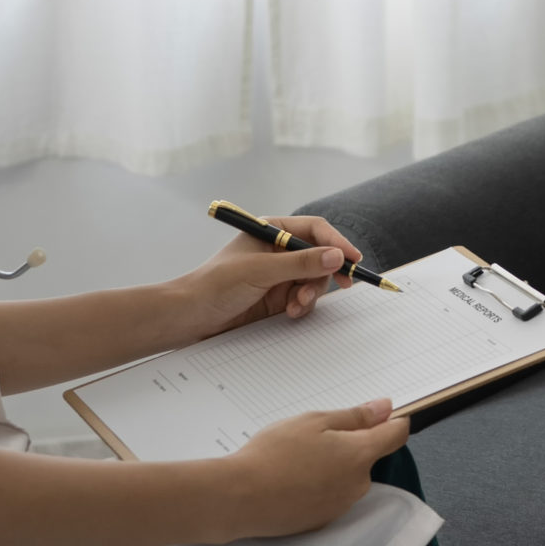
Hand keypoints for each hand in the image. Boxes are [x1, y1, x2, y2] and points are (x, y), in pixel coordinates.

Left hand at [177, 215, 363, 337]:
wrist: (192, 316)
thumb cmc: (216, 283)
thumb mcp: (261, 270)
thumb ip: (300, 263)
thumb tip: (337, 256)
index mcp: (271, 231)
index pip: (315, 230)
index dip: (337, 242)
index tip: (352, 259)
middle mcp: (279, 251)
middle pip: (320, 256)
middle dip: (325, 272)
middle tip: (342, 284)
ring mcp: (280, 274)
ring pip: (315, 280)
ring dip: (312, 292)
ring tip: (297, 304)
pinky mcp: (279, 297)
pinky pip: (305, 298)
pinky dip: (303, 305)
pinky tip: (291, 312)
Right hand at [222, 398, 409, 538]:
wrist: (241, 498)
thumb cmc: (274, 454)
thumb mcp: (314, 421)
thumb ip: (355, 416)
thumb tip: (386, 409)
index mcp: (360, 455)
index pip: (396, 435)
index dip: (391, 420)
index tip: (379, 414)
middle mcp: (358, 484)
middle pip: (366, 457)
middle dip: (348, 444)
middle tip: (313, 435)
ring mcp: (341, 506)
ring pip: (347, 477)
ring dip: (332, 466)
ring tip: (296, 459)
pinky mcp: (323, 521)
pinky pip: (330, 495)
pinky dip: (318, 485)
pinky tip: (292, 479)